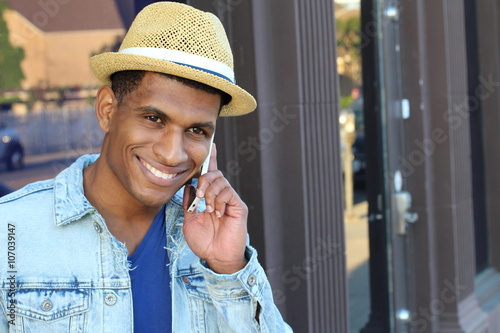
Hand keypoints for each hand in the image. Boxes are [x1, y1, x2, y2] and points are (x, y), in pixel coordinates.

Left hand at [182, 144, 247, 273]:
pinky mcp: (239, 206)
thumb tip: (188, 186)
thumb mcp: (189, 222)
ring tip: (207, 209)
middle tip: (199, 197)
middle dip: (204, 180)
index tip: (211, 144)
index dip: (211, 159)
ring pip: (221, 181)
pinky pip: (228, 192)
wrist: (217, 257)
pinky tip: (216, 212)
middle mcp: (221, 196)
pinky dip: (219, 200)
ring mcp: (230, 200)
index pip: (210, 174)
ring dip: (210, 193)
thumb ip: (188, 203)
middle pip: (214, 174)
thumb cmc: (204, 242)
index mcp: (209, 197)